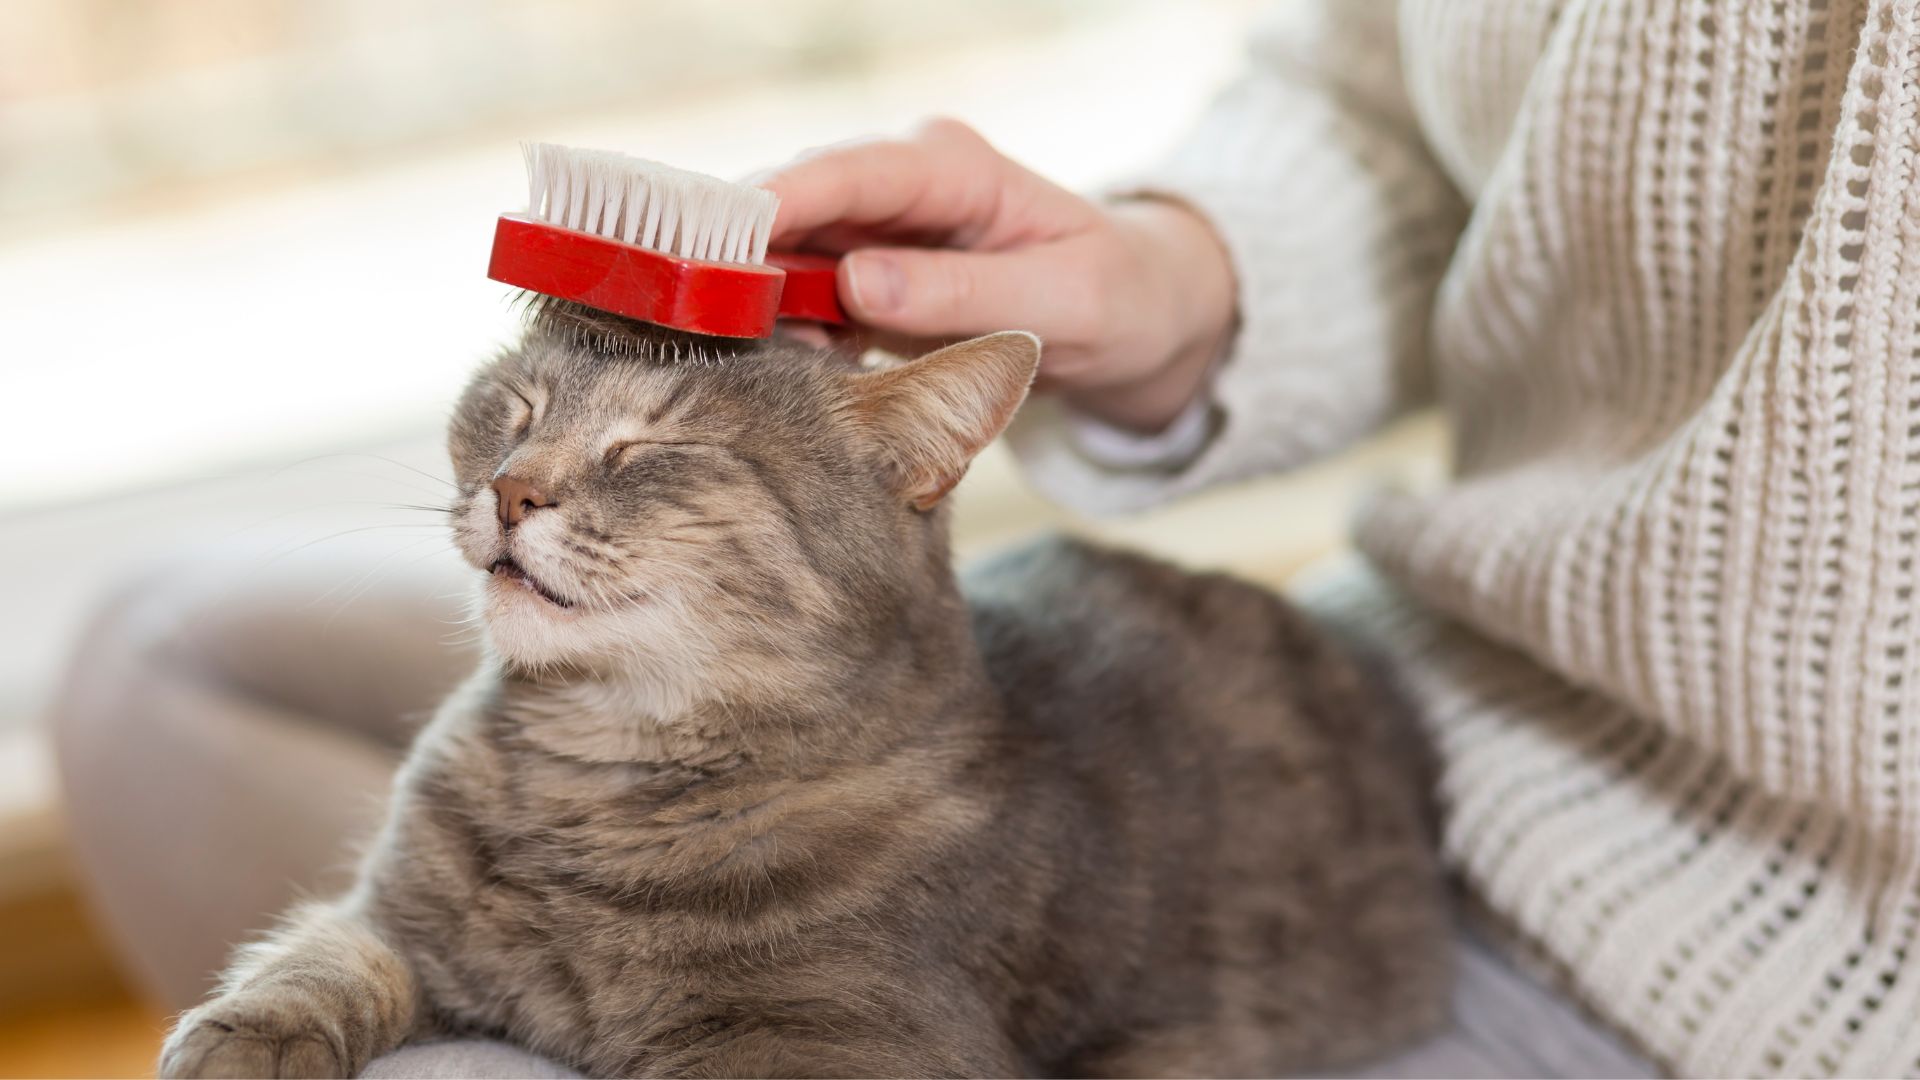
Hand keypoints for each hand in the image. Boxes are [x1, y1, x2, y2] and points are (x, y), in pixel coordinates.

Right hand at [758, 118, 1235, 432]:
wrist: (1137, 316)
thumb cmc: (1118, 300)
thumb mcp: (1064, 303)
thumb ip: (962, 293)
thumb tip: (858, 283)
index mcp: (959, 170)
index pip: (854, 173)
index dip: (783, 201)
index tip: (723, 239)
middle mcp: (908, 185)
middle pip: (801, 203)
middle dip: (745, 251)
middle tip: (701, 312)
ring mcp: (883, 229)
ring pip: (790, 250)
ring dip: (756, 297)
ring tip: (738, 351)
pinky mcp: (869, 275)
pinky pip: (806, 292)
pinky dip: (783, 325)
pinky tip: (779, 364)